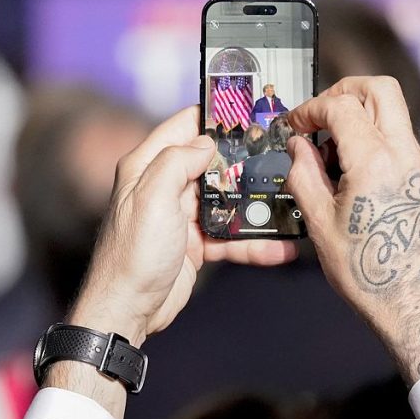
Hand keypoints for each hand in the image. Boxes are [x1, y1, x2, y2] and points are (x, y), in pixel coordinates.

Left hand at [47, 106, 295, 418]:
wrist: (127, 310)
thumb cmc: (133, 253)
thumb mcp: (152, 198)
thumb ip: (177, 161)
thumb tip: (206, 142)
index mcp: (147, 167)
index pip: (182, 127)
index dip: (213, 116)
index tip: (248, 109)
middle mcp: (163, 187)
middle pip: (211, 163)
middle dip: (245, 159)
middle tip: (283, 152)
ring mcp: (180, 216)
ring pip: (226, 200)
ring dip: (256, 204)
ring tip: (292, 199)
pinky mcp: (194, 244)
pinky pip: (230, 237)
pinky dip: (254, 242)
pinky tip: (283, 247)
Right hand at [285, 77, 419, 384]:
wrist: (414, 301)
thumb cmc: (367, 270)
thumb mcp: (320, 223)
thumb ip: (303, 175)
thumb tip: (298, 147)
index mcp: (375, 162)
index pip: (342, 106)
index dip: (311, 108)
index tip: (294, 125)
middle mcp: (405, 155)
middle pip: (379, 89)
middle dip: (343, 91)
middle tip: (318, 112)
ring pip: (391, 111)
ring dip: (358, 114)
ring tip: (330, 148)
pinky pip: (397, 138)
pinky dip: (371, 137)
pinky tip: (348, 169)